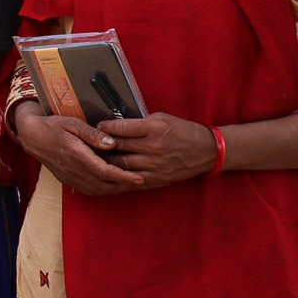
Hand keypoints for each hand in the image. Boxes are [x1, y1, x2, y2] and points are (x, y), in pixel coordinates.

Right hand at [13, 103, 144, 196]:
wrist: (32, 136)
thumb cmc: (53, 126)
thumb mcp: (73, 123)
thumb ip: (93, 134)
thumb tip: (112, 143)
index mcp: (75, 154)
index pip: (104, 171)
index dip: (123, 176)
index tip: (139, 178)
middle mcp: (72, 169)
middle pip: (104, 185)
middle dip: (125, 186)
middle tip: (143, 182)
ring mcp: (69, 177)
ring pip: (98, 190)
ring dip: (116, 189)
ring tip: (132, 185)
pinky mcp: (68, 180)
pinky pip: (90, 190)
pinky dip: (105, 190)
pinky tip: (114, 185)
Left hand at [95, 112, 217, 188]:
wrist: (207, 150)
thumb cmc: (182, 131)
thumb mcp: (161, 118)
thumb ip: (138, 123)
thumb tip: (113, 126)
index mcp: (154, 128)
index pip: (119, 128)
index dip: (104, 128)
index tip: (97, 127)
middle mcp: (153, 146)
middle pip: (117, 147)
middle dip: (100, 145)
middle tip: (89, 143)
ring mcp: (155, 164)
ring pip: (120, 164)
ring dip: (106, 161)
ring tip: (95, 157)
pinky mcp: (157, 178)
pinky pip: (131, 178)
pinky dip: (119, 175)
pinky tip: (109, 172)